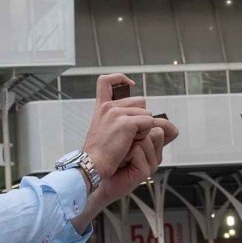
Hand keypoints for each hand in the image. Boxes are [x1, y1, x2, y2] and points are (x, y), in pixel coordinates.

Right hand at [81, 75, 177, 204]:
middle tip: (130, 135)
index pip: (106, 81)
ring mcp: (117, 113)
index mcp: (101, 107)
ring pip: (147, 113)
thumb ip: (117, 119)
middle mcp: (109, 107)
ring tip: (129, 140)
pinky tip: (132, 142)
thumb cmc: (99, 154)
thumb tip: (139, 116)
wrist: (92, 164)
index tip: (130, 85)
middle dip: (141, 117)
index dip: (120, 78)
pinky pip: (149, 123)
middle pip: (140, 101)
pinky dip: (145, 134)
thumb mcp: (104, 130)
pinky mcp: (127, 123)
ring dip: (144, 127)